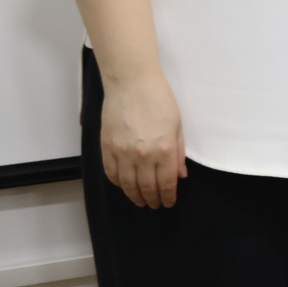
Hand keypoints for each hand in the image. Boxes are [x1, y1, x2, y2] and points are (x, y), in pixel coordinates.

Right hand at [99, 69, 186, 208]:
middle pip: (147, 188)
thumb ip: (178, 152)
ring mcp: (122, 152)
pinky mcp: (107, 147)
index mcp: (163, 149)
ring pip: (127, 185)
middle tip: (155, 205)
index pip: (166, 184)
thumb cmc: (158, 98)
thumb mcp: (177, 124)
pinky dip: (118, 183)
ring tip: (140, 200)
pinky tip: (124, 185)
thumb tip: (180, 175)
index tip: (169, 202)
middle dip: (152, 200)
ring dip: (135, 196)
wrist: (131, 81)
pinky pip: (111, 173)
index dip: (168, 197)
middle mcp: (142, 155)